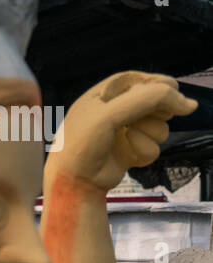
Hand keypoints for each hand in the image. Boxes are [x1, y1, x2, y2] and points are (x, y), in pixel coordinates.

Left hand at [49, 71, 195, 190]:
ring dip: (150, 133)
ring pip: (160, 126)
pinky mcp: (131, 151)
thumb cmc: (83, 143)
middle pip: (155, 102)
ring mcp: (125, 132)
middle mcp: (116, 112)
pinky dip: (144, 151)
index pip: (139, 80)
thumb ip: (149, 99)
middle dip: (156, 110)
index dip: (157, 83)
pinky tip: (129, 157)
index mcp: (104, 95)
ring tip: (128, 138)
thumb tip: (189, 104)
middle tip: (143, 118)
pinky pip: (155, 146)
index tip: (171, 89)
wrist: (74, 182)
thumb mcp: (112, 113)